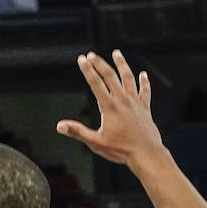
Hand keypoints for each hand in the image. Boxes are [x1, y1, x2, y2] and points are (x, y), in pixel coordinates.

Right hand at [57, 50, 163, 167]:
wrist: (146, 154)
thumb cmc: (120, 150)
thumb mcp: (95, 142)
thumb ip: (77, 132)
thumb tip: (60, 126)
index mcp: (109, 107)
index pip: (96, 84)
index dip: (87, 70)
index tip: (81, 59)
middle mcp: (123, 101)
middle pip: (110, 76)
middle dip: (100, 64)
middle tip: (91, 54)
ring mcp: (135, 103)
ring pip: (128, 78)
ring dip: (122, 65)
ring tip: (117, 53)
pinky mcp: (145, 108)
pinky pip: (145, 91)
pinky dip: (144, 82)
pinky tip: (143, 74)